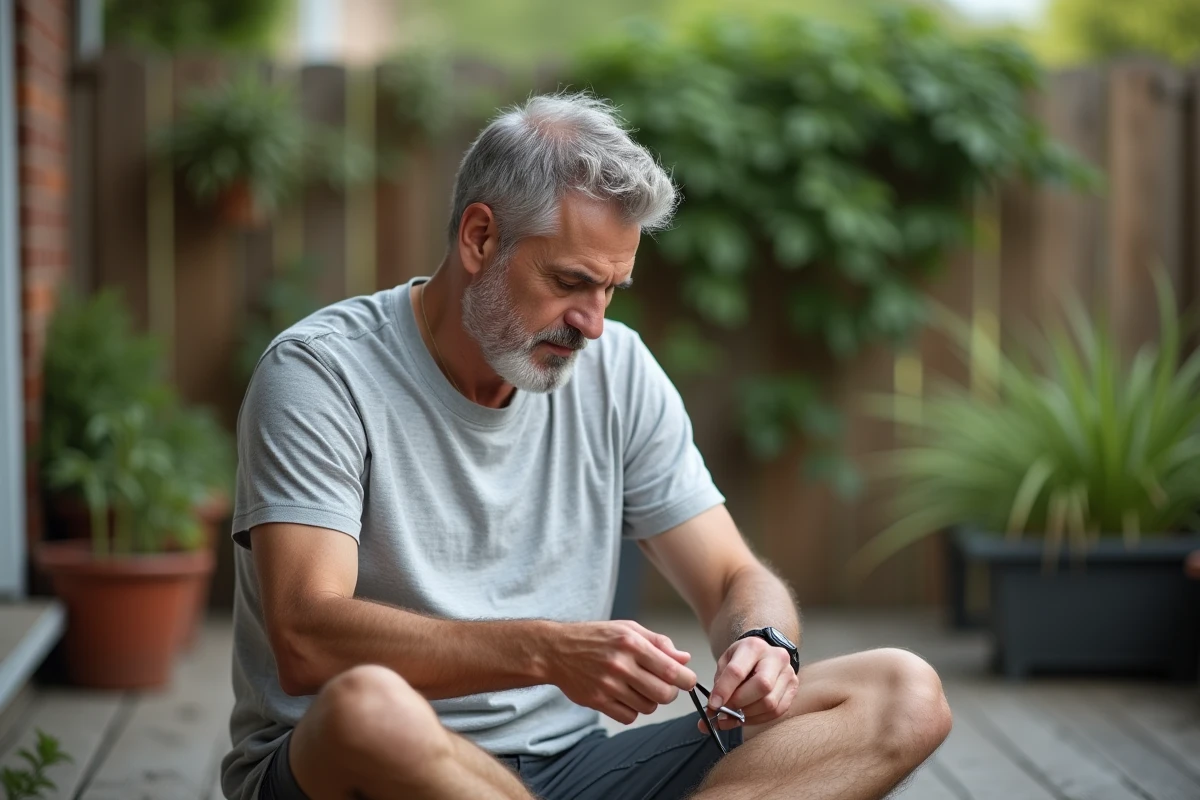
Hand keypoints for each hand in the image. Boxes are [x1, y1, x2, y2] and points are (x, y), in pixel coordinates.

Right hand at [548, 620, 696, 724]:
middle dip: (670, 693)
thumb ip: (658, 643)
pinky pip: (629, 716)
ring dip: (650, 701)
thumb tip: (684, 659)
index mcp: (631, 643)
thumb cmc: (595, 637)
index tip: (687, 680)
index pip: (670, 670)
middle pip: (663, 694)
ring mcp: (608, 685)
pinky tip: (625, 696)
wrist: (556, 650)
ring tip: (640, 687)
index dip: (686, 679)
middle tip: (664, 685)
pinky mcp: (597, 701)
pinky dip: (633, 710)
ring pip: (648, 707)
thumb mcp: (628, 629)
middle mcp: (620, 665)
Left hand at [699, 636, 797, 731]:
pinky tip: (746, 717)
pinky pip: (777, 711)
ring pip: (770, 703)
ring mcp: (788, 674)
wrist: (764, 653)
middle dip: (739, 703)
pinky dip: (758, 719)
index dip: (724, 691)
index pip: (737, 671)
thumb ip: (719, 685)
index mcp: (754, 646)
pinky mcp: (793, 689)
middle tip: (724, 711)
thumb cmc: (742, 658)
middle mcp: (776, 658)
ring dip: (748, 715)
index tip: (713, 705)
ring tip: (732, 716)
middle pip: (761, 686)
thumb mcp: (726, 662)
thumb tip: (712, 712)